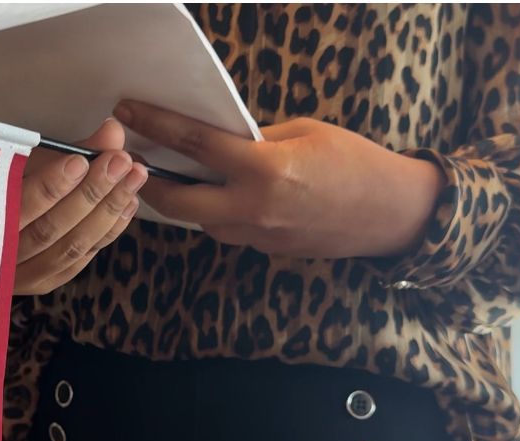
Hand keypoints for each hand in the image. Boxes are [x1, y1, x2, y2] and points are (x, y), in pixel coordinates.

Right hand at [14, 118, 147, 294]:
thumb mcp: (18, 163)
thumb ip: (62, 149)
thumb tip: (112, 130)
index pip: (17, 208)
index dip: (50, 186)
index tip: (80, 160)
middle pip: (50, 229)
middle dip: (91, 193)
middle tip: (121, 161)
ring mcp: (21, 276)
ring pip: (70, 248)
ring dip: (108, 211)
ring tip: (133, 178)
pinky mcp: (42, 282)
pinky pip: (79, 260)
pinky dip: (108, 232)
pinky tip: (128, 205)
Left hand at [112, 100, 444, 258]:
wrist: (392, 213)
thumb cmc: (354, 161)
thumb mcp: (303, 132)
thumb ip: (255, 139)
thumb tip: (217, 138)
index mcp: (265, 169)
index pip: (194, 144)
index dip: (155, 126)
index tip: (127, 111)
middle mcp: (255, 208)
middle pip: (179, 200)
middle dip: (150, 182)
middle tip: (131, 162)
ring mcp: (260, 236)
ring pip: (203, 222)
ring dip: (185, 201)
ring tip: (172, 177)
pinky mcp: (268, 250)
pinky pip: (229, 231)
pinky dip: (217, 214)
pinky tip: (217, 196)